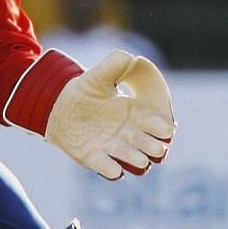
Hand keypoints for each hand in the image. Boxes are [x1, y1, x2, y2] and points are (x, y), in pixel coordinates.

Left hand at [45, 50, 176, 179]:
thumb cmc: (85, 89)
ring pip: (128, 155)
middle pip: (144, 142)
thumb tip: (129, 57)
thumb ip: (114, 64)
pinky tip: (115, 172)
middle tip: (159, 149)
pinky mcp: (94, 157)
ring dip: (135, 159)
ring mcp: (111, 146)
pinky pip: (105, 166)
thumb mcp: (98, 75)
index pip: (152, 120)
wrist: (59, 107)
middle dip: (152, 146)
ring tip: (142, 161)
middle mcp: (126, 132)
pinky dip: (111, 169)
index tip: (169, 129)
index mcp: (133, 111)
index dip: (161, 126)